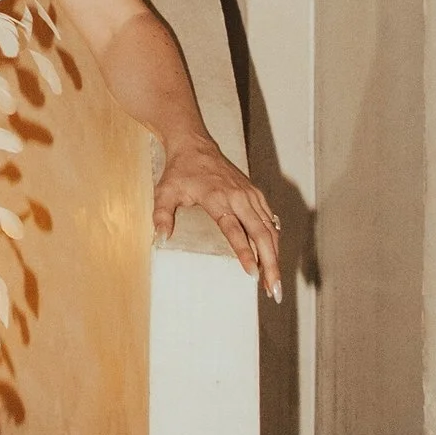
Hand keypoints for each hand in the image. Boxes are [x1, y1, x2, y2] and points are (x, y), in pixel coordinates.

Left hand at [153, 132, 283, 298]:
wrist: (195, 145)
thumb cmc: (179, 171)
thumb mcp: (165, 191)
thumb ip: (162, 215)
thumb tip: (161, 239)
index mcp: (217, 197)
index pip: (235, 230)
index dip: (245, 252)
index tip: (252, 274)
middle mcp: (239, 196)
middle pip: (261, 233)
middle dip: (270, 263)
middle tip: (273, 289)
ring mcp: (250, 195)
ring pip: (270, 229)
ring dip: (275, 256)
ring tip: (274, 283)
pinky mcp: (256, 194)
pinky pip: (270, 221)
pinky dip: (274, 241)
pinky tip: (274, 258)